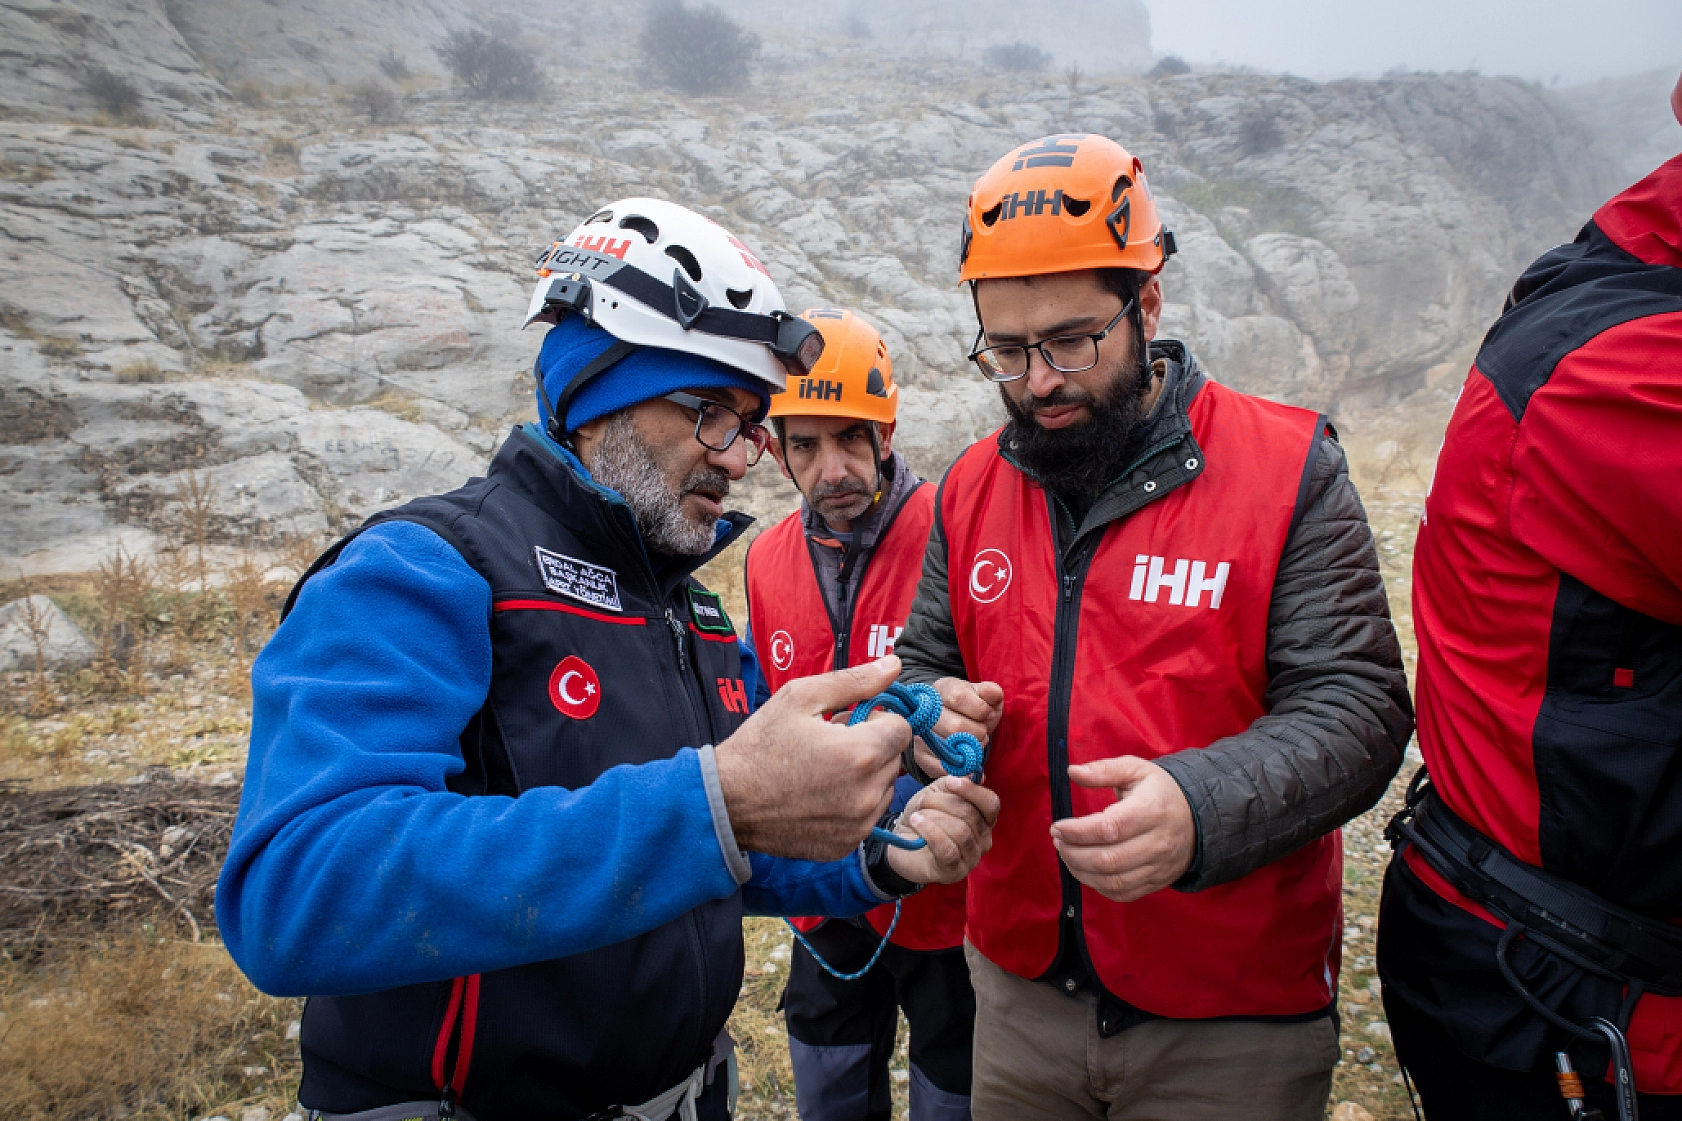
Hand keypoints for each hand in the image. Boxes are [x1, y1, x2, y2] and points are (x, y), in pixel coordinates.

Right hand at [715, 655, 910, 861]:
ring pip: (883, 789)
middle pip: (894, 759)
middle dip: (871, 746)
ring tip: (825, 770)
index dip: (877, 719)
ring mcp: (857, 824)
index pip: (902, 728)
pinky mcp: (846, 845)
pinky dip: (852, 805)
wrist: (726, 802)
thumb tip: (894, 664)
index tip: (849, 721)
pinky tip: (820, 796)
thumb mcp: (800, 698)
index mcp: (861, 753)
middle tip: (831, 744)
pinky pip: (867, 817)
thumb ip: (854, 681)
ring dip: (866, 777)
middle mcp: (867, 793)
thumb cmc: (760, 745)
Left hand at [884, 776, 1000, 884]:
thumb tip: (976, 777)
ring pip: (960, 831)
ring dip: (933, 818)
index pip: (991, 804)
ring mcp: (971, 859)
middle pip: (970, 815)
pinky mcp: (954, 872)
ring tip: (916, 816)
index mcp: (984, 820)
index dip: (972, 791)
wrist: (901, 845)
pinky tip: (917, 823)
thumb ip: (954, 784)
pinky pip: (948, 850)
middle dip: (942, 803)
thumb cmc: (924, 817)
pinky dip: (930, 832)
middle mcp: (984, 840)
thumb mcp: (936, 793)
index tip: (950, 782)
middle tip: (922, 801)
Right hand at [911, 677, 1003, 778]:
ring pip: (949, 749)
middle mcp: (924, 710)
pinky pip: (942, 767)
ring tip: (971, 744)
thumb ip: (991, 692)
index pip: (958, 698)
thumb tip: (992, 692)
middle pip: (955, 727)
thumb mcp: (985, 697)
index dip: (980, 709)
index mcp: (942, 689)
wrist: (957, 724)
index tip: (988, 713)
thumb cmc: (973, 709)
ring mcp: (919, 733)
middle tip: (981, 733)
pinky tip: (966, 759)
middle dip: (977, 733)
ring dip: (969, 751)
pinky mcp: (920, 756)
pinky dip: (960, 767)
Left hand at [1049, 756, 1195, 901]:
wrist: (1196, 818)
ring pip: (1113, 881)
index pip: (1109, 828)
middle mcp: (1157, 843)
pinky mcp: (1155, 882)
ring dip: (1080, 871)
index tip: (1057, 827)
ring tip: (1066, 853)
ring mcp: (1158, 866)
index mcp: (1151, 810)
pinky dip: (1096, 885)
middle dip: (1074, 853)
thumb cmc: (1158, 791)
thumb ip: (1103, 770)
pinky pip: (1122, 893)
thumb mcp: (1136, 769)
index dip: (1077, 831)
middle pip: (1108, 860)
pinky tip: (1083, 869)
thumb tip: (1072, 771)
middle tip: (1058, 840)